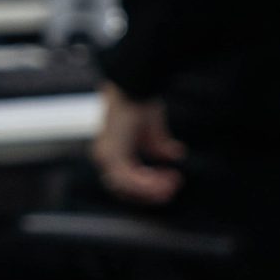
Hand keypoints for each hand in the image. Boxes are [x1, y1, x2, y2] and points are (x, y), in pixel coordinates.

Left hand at [90, 82, 185, 204]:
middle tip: (172, 189)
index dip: (148, 186)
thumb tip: (175, 155)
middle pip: (124, 189)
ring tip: (171, 183)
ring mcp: (107, 156)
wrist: (134, 86)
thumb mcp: (154, 128)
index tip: (171, 181)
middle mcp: (105, 155)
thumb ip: (159, 145)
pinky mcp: (113, 154)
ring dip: (151, 188)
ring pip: (127, 186)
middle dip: (150, 192)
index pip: (126, 180)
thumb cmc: (140, 101)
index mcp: (112, 151)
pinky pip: (128, 178)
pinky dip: (147, 183)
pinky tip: (163, 180)